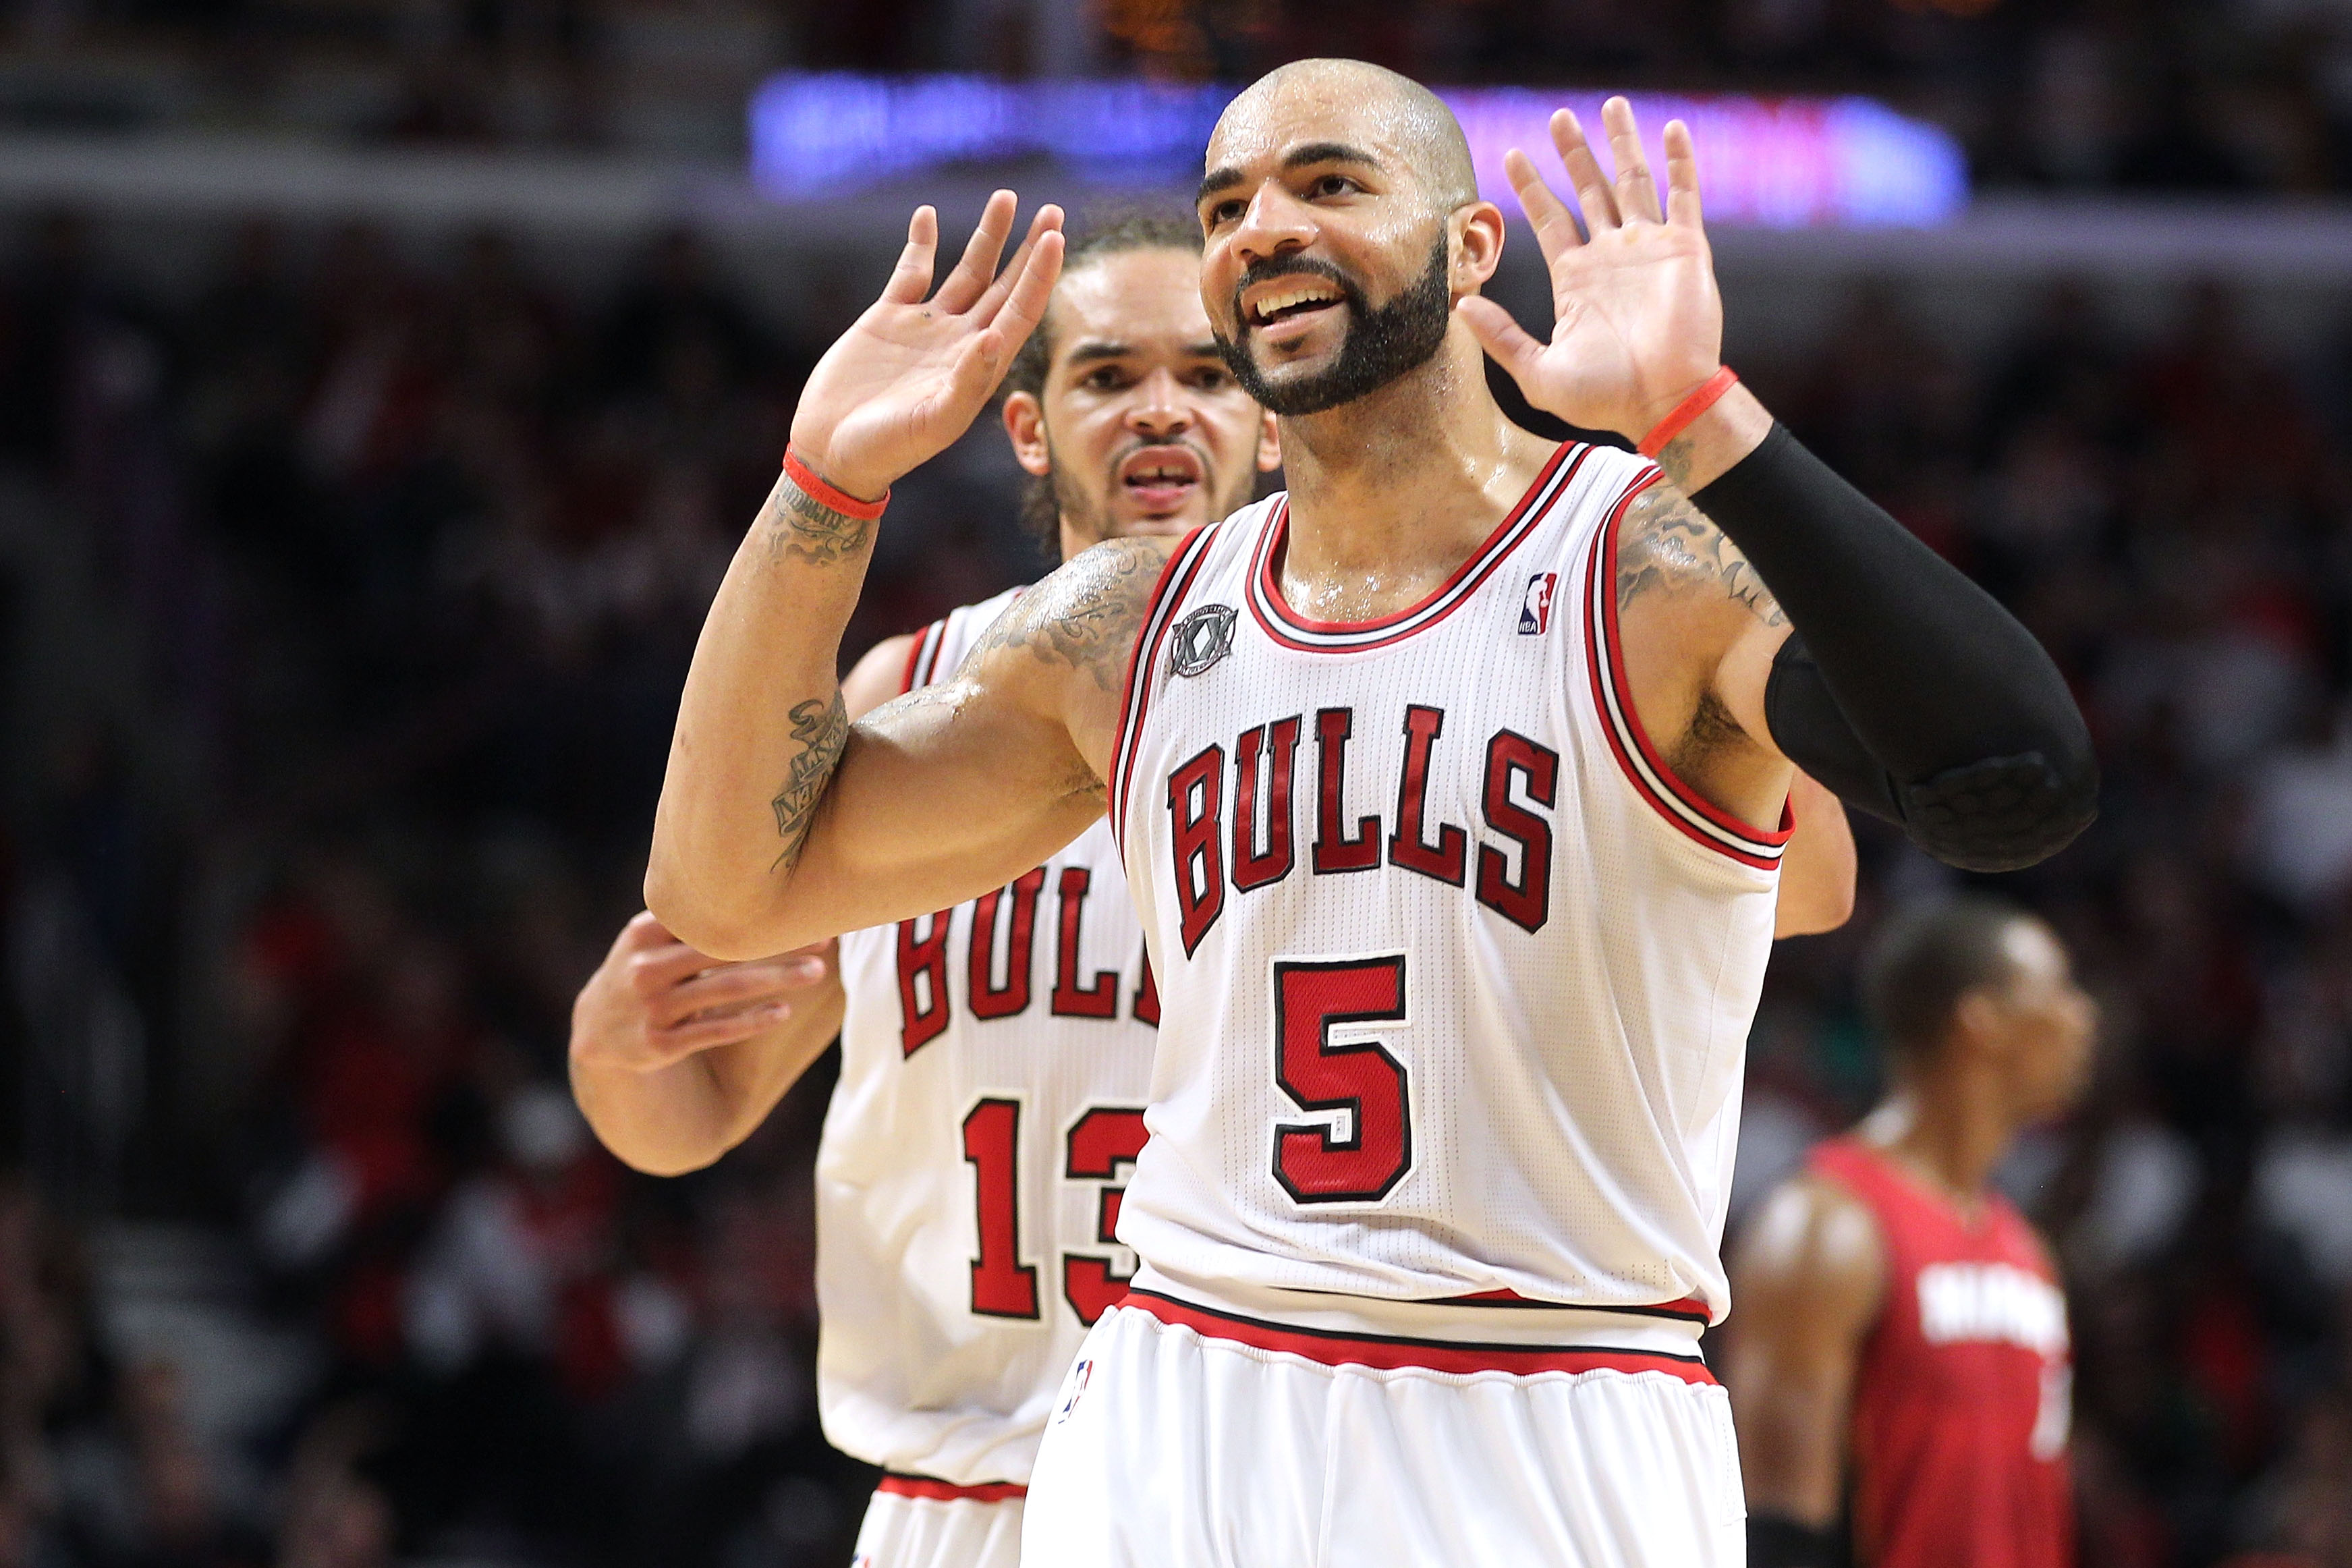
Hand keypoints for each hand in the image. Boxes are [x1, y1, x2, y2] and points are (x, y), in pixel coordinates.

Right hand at [571, 910, 831, 1075]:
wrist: (594, 1029)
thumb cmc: (641, 970)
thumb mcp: (647, 938)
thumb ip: (686, 916)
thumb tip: (752, 881)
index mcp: (647, 933)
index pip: (708, 917)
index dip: (758, 911)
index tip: (802, 906)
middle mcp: (648, 969)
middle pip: (724, 950)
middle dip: (778, 944)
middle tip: (824, 939)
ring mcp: (654, 1008)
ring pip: (726, 990)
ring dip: (776, 980)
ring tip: (816, 973)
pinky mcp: (661, 1044)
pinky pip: (715, 1032)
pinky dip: (751, 1021)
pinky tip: (782, 1012)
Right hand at [789, 192, 1064, 501]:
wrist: (831, 451)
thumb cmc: (886, 449)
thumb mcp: (933, 422)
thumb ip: (967, 383)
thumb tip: (995, 338)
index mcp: (980, 367)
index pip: (1021, 312)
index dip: (1040, 276)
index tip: (1056, 239)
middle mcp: (960, 342)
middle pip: (1005, 285)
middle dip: (1030, 249)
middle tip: (1053, 212)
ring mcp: (927, 328)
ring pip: (966, 271)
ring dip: (987, 236)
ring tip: (1007, 197)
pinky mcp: (888, 318)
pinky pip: (911, 272)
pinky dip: (921, 244)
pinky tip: (927, 214)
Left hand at [1456, 98, 1722, 442]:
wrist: (1664, 403)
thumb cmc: (1605, 398)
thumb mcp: (1538, 372)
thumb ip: (1501, 336)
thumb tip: (1459, 307)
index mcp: (1576, 278)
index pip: (1549, 219)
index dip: (1531, 187)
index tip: (1511, 154)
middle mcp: (1611, 256)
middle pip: (1588, 189)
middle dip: (1574, 152)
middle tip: (1558, 116)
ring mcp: (1649, 249)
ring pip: (1633, 181)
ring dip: (1623, 142)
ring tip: (1610, 104)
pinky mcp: (1686, 249)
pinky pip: (1684, 195)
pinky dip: (1680, 161)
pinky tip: (1671, 128)